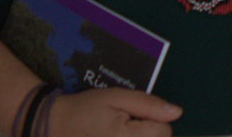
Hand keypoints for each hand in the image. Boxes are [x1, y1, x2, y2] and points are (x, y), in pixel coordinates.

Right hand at [46, 87, 181, 136]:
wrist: (54, 127)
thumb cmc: (86, 109)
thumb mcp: (116, 98)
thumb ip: (148, 105)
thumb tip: (176, 112)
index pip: (164, 131)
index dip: (154, 119)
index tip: (134, 115)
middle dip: (148, 132)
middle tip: (126, 125)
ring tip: (121, 133)